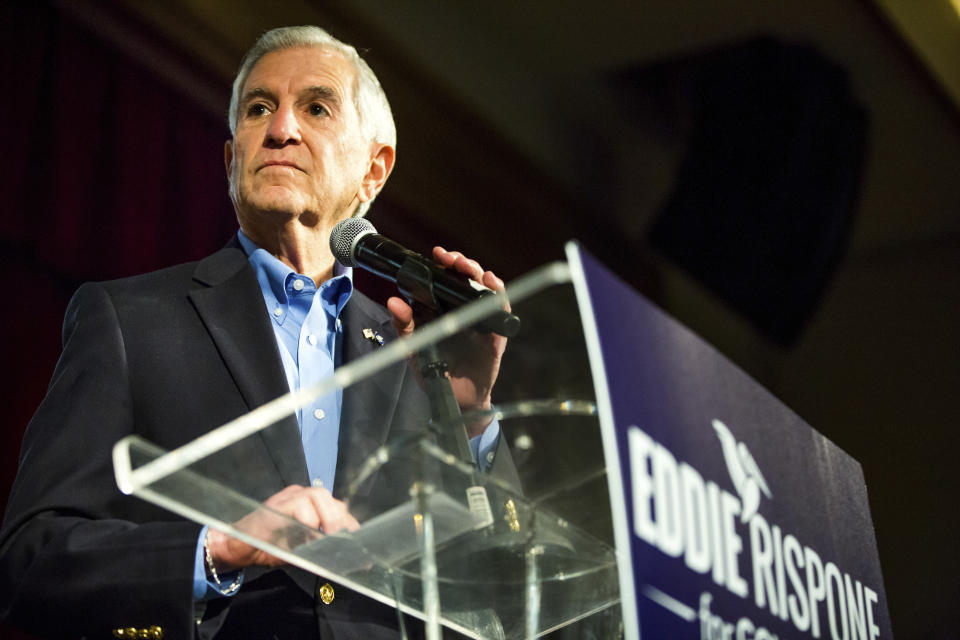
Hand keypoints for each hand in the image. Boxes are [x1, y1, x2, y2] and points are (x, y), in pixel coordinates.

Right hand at [206, 484, 359, 570]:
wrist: (236, 547)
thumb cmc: (267, 548)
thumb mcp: (299, 549)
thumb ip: (318, 546)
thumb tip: (343, 555)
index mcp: (306, 504)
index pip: (334, 506)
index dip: (347, 522)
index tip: (357, 539)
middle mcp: (298, 495)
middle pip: (328, 498)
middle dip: (340, 520)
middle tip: (343, 540)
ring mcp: (287, 497)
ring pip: (318, 495)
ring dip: (327, 518)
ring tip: (329, 536)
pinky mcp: (276, 504)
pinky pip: (300, 505)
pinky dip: (308, 521)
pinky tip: (308, 535)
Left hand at [386, 247, 507, 436]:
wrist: (456, 399)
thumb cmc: (435, 373)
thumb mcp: (413, 348)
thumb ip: (404, 325)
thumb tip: (393, 301)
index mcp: (444, 310)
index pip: (446, 280)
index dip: (443, 264)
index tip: (436, 254)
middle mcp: (463, 310)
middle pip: (466, 278)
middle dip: (460, 262)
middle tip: (449, 258)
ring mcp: (480, 320)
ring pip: (483, 287)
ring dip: (477, 272)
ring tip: (466, 266)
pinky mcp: (495, 333)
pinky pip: (500, 309)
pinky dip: (497, 293)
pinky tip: (490, 282)